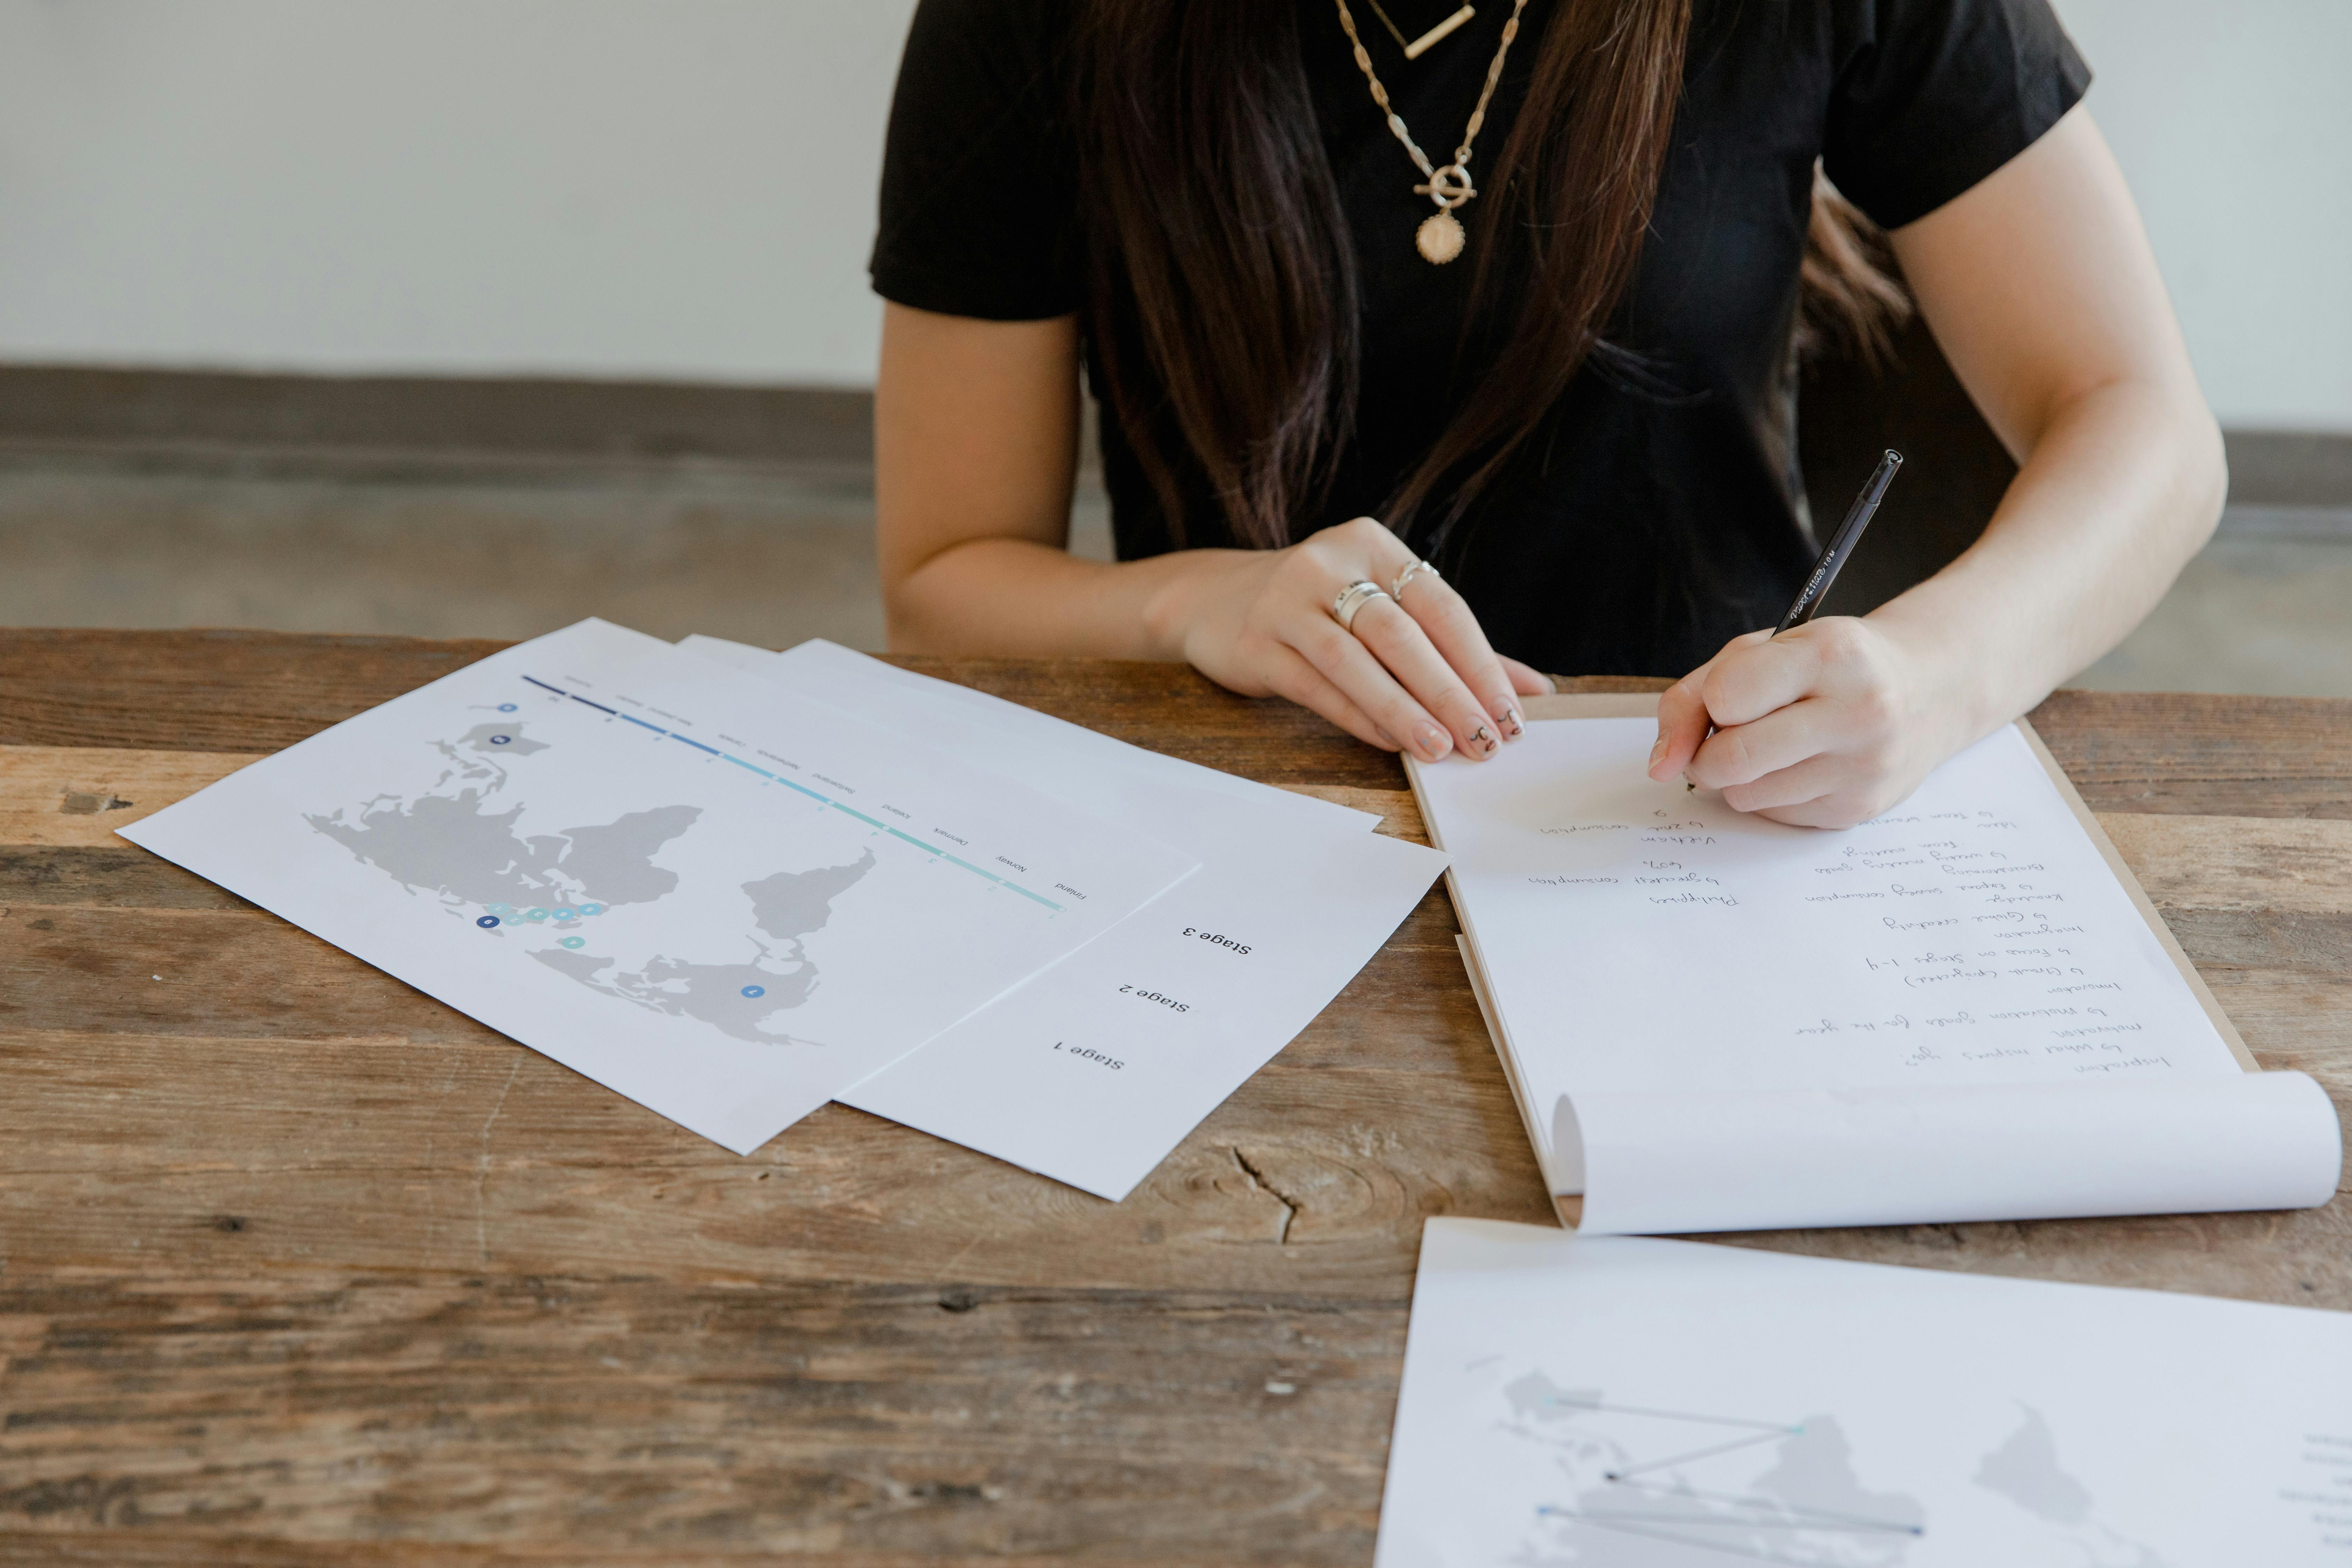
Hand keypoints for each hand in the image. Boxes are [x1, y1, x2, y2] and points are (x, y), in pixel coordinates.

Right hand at [1148, 516, 1552, 760]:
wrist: (1214, 601)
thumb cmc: (1318, 609)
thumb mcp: (1382, 608)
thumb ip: (1455, 647)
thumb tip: (1535, 691)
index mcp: (1372, 543)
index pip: (1441, 605)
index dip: (1480, 662)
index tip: (1512, 714)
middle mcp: (1328, 563)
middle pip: (1402, 633)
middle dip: (1450, 692)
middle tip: (1485, 740)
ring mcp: (1285, 601)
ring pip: (1356, 661)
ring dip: (1403, 709)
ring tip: (1441, 749)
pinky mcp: (1254, 643)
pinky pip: (1315, 685)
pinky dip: (1357, 716)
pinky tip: (1389, 743)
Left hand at [1645, 617, 1972, 827]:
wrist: (1928, 689)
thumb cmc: (1830, 665)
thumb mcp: (1761, 652)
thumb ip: (1692, 698)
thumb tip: (1660, 765)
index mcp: (1830, 655)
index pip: (1725, 697)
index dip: (1712, 701)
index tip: (1729, 697)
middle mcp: (1857, 712)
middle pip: (1730, 759)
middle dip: (1709, 753)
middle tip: (1728, 734)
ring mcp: (1863, 767)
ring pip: (1745, 795)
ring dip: (1740, 775)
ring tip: (1776, 743)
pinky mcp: (1858, 809)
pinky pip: (1774, 815)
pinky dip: (1771, 793)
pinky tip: (1804, 763)